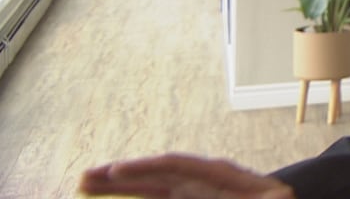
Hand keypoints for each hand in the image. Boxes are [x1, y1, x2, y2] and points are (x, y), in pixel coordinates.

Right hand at [80, 153, 294, 198]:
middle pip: (154, 174)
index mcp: (219, 174)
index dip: (145, 167)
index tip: (116, 171)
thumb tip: (254, 194)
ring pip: (150, 188)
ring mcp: (193, 193)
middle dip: (120, 176)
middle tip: (83, 178)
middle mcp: (201, 181)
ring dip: (120, 188)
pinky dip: (137, 198)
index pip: (176, 166)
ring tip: (85, 184)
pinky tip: (116, 197)